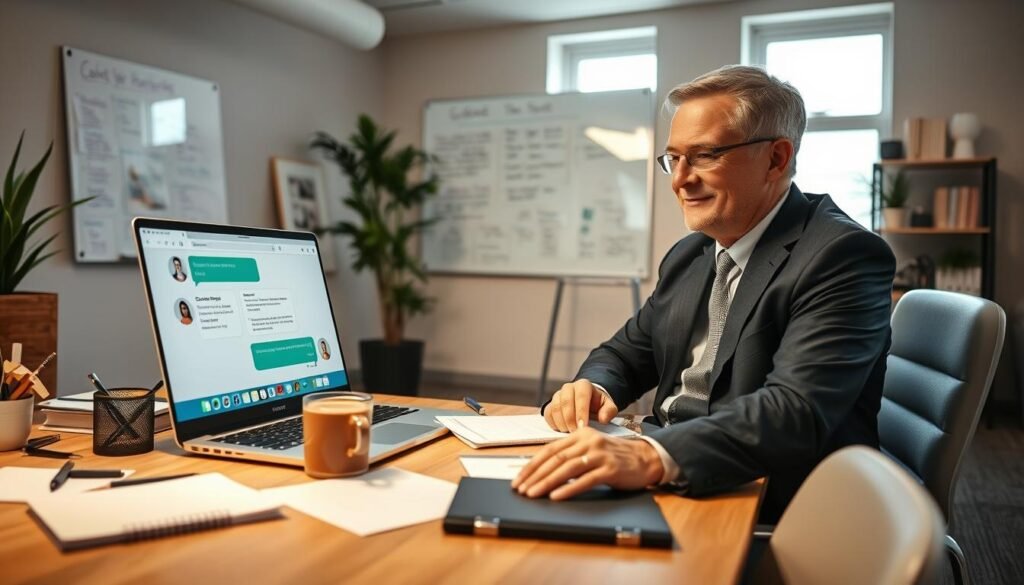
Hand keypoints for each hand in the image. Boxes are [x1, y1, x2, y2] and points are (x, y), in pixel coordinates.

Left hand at [510, 428, 663, 499]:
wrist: (646, 458)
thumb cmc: (614, 456)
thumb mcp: (590, 449)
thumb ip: (570, 455)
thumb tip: (542, 471)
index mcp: (580, 435)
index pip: (550, 450)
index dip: (532, 465)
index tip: (519, 478)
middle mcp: (589, 441)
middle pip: (556, 459)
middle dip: (535, 476)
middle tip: (521, 489)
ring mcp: (600, 455)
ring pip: (567, 469)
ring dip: (547, 483)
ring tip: (533, 494)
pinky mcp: (610, 470)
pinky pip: (585, 480)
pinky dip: (569, 489)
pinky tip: (557, 496)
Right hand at [544, 379, 618, 431]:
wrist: (588, 403)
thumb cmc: (598, 405)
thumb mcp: (608, 407)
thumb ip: (609, 411)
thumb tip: (603, 419)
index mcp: (583, 385)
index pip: (581, 396)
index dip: (581, 412)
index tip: (583, 426)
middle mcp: (568, 387)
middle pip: (566, 402)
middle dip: (570, 419)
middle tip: (575, 432)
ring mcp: (557, 395)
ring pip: (555, 408)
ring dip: (562, 423)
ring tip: (569, 433)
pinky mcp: (550, 405)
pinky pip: (548, 414)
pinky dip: (554, 424)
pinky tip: (562, 430)